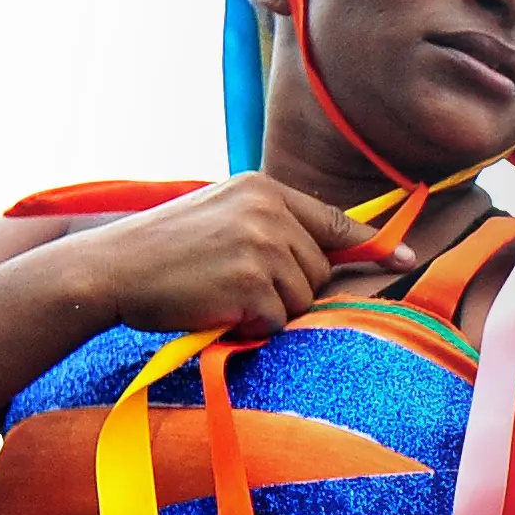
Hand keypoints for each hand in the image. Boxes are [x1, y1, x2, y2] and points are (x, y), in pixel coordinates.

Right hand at [50, 175, 417, 340]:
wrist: (108, 269)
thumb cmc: (160, 251)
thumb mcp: (219, 217)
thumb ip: (270, 226)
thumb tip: (326, 254)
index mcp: (262, 189)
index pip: (332, 220)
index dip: (372, 244)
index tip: (405, 258)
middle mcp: (269, 211)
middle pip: (318, 269)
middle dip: (288, 289)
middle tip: (233, 285)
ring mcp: (262, 245)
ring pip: (301, 299)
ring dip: (268, 310)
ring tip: (219, 294)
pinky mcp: (252, 282)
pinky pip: (277, 321)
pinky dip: (250, 326)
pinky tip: (214, 309)